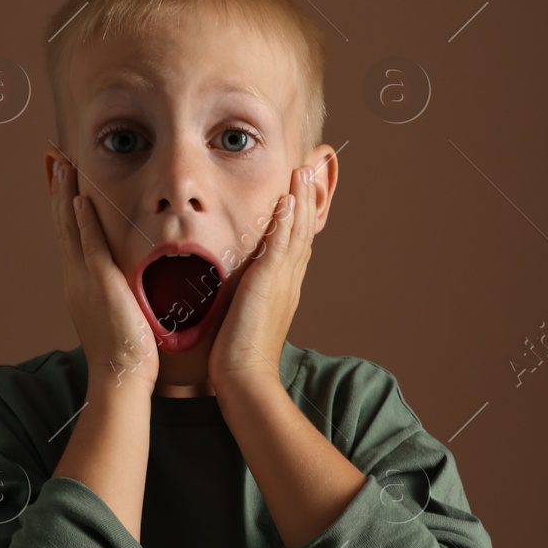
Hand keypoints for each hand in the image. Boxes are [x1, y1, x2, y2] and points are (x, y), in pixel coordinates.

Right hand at [45, 146, 158, 394]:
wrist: (119, 374)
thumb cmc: (124, 350)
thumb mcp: (114, 310)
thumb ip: (115, 288)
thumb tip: (124, 277)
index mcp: (77, 280)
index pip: (67, 231)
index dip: (62, 202)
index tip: (59, 176)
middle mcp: (74, 274)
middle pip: (61, 221)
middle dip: (56, 186)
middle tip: (51, 156)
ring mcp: (83, 277)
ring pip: (70, 226)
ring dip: (65, 193)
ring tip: (61, 163)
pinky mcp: (100, 283)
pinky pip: (90, 245)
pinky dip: (84, 220)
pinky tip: (82, 198)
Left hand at [209, 164, 317, 397]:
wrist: (244, 377)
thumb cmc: (236, 354)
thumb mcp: (243, 316)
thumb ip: (244, 295)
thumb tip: (236, 285)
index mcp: (283, 288)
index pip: (295, 245)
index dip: (300, 217)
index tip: (300, 192)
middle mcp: (289, 281)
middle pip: (304, 232)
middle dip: (307, 199)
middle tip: (311, 170)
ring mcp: (283, 281)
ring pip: (297, 232)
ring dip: (302, 200)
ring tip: (304, 171)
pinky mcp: (270, 284)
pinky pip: (282, 245)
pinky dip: (287, 220)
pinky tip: (288, 199)